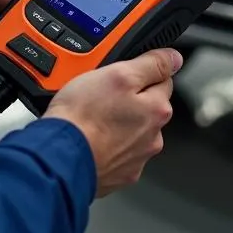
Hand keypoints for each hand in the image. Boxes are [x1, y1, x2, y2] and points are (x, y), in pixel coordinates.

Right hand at [44, 49, 182, 197]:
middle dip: (128, 100)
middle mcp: (153, 138)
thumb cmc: (83, 118)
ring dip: (116, 124)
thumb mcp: (118, 74)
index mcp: (157, 110)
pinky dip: (105, 145)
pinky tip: (89, 138)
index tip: (120, 76)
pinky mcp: (117, 174)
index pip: (162, 80)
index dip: (139, 73)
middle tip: (100, 96)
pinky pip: (115, 152)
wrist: (59, 158)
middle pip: (146, 107)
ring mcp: (135, 159)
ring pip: (130, 131)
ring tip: (90, 119)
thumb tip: (174, 58)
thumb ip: (152, 65)